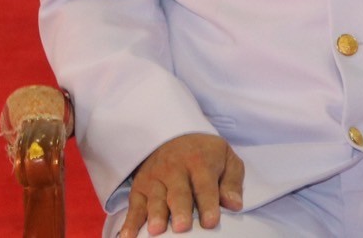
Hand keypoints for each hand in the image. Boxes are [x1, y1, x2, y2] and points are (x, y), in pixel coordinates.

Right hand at [120, 133, 243, 236]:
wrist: (175, 135)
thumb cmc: (205, 154)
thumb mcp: (226, 158)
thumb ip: (232, 182)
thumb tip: (234, 204)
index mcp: (199, 161)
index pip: (204, 185)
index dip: (208, 204)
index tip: (210, 222)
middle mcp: (174, 169)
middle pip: (178, 193)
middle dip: (179, 210)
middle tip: (181, 227)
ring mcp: (155, 178)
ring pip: (155, 199)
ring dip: (155, 215)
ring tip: (156, 231)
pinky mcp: (139, 187)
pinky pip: (134, 205)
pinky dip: (130, 222)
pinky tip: (128, 237)